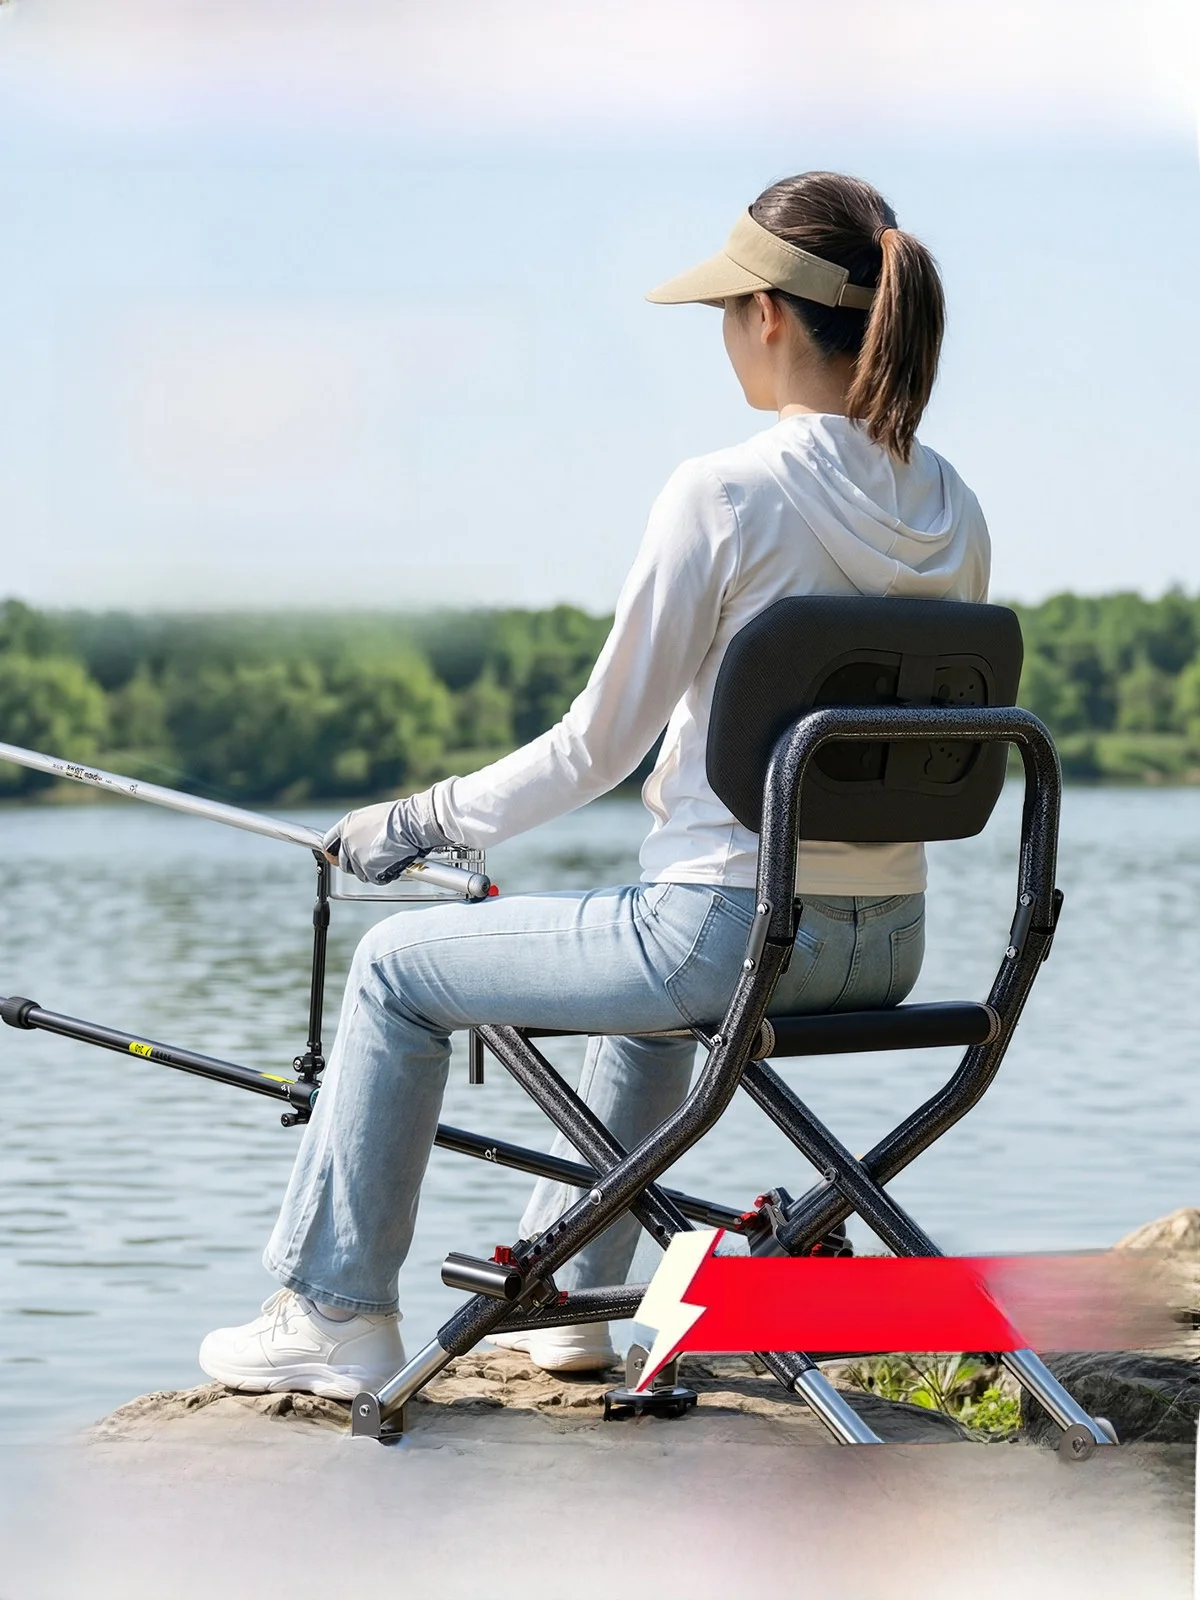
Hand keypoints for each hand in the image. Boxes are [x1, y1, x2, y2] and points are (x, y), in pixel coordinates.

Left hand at [322, 791, 451, 884]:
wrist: (411, 824)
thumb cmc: (398, 817)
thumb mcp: (371, 817)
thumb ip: (359, 830)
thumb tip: (358, 842)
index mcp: (346, 825)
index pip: (328, 843)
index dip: (333, 852)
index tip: (336, 857)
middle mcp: (347, 842)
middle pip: (343, 863)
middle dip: (354, 865)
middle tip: (370, 862)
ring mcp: (357, 857)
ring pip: (359, 873)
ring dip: (371, 871)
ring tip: (387, 859)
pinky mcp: (369, 869)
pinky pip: (374, 879)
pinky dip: (383, 875)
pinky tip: (393, 864)